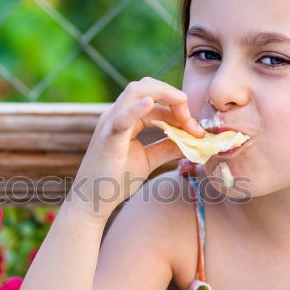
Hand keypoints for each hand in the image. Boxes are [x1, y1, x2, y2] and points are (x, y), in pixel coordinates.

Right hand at [72, 77, 202, 219]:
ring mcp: (110, 124)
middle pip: (146, 86)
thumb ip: (168, 147)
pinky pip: (121, 119)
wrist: (92, 202)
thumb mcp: (148, 160)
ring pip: (135, 92)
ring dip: (164, 96)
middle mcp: (116, 114)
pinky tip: (149, 104)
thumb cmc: (115, 181)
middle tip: (191, 120)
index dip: (179, 110)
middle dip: (173, 97)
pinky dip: (136, 109)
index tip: (197, 130)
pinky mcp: (108, 139)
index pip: (156, 100)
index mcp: (125, 117)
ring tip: (183, 113)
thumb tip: (193, 140)